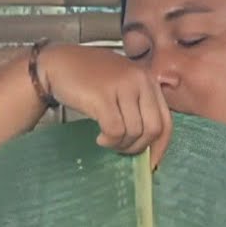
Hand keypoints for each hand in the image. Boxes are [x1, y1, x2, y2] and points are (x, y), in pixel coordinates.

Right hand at [38, 44, 172, 168]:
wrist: (58, 63)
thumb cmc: (88, 77)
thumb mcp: (122, 85)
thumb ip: (138, 106)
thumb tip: (148, 144)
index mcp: (148, 80)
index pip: (166, 120)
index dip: (160, 146)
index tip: (151, 163)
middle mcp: (140, 80)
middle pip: (154, 128)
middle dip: (139, 147)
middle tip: (122, 149)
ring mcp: (123, 86)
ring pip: (134, 132)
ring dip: (120, 144)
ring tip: (107, 140)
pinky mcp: (104, 96)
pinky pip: (115, 130)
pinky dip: (109, 140)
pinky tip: (100, 137)